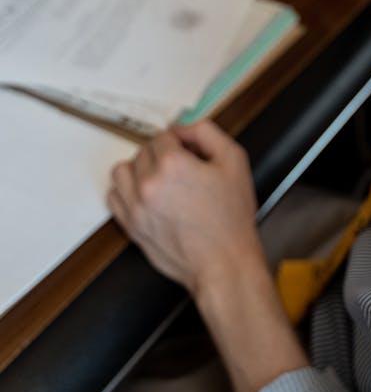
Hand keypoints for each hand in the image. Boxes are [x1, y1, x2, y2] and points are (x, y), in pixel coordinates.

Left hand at [108, 122, 265, 297]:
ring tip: (158, 178)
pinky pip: (114, 197)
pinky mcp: (132, 227)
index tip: (190, 151)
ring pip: (122, 171)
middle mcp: (149, 183)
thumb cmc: (231, 218)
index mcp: (173, 164)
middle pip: (143, 151)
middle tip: (182, 167)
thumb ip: (207, 133)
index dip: (180, 140)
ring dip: (138, 169)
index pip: (163, 135)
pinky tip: (145, 195)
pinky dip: (126, 192)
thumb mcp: (234, 160)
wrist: (223, 262)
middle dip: (162, 154)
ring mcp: (137, 207)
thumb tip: (185, 129)